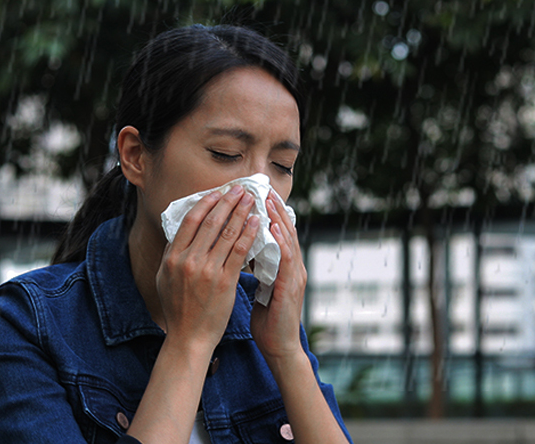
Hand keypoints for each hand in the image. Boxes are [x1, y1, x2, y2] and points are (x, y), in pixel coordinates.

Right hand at [156, 185, 259, 350]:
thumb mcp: (164, 278)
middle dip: (228, 202)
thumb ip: (173, 254)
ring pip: (227, 233)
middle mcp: (188, 261)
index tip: (219, 192)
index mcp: (173, 257)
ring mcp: (207, 271)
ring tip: (251, 200)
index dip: (207, 203)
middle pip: (211, 222)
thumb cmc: (178, 309)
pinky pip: (239, 252)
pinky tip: (257, 223)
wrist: (189, 337)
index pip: (190, 221)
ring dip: (241, 213)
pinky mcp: (224, 282)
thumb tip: (181, 231)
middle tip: (240, 189)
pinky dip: (249, 234)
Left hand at [251, 190, 306, 361]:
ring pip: (288, 240)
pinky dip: (280, 241)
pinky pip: (286, 260)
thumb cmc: (268, 318)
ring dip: (278, 218)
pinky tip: (272, 227)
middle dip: (274, 208)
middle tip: (263, 188)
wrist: (279, 347)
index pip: (278, 232)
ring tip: (268, 199)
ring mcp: (294, 276)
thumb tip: (240, 251)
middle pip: (285, 230)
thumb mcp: (260, 287)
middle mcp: (293, 267)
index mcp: (284, 266)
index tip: (257, 194)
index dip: (270, 212)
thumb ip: (256, 268)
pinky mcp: (291, 287)